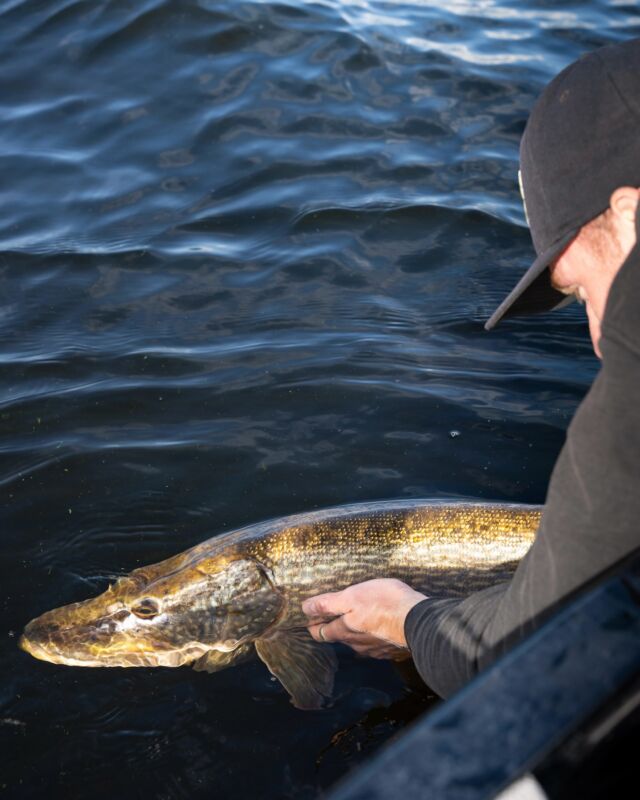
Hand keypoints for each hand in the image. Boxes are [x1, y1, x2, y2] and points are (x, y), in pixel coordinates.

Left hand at [302, 578, 426, 658]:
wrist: (419, 621)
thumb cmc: (384, 603)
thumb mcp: (352, 596)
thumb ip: (329, 604)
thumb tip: (305, 608)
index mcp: (345, 631)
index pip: (321, 633)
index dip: (313, 626)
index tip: (309, 619)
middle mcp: (357, 644)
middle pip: (339, 638)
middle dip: (333, 628)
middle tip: (329, 616)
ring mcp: (375, 649)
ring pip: (358, 642)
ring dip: (354, 632)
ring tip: (355, 620)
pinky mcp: (391, 649)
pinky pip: (375, 644)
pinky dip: (372, 636)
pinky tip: (376, 629)